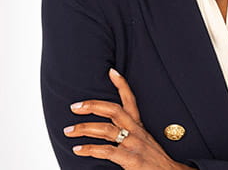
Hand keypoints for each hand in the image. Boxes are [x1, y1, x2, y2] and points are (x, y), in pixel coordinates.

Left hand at [64, 68, 192, 168]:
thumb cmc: (154, 159)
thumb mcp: (145, 141)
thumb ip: (131, 133)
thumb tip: (113, 128)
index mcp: (139, 125)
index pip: (130, 99)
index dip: (122, 84)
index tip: (111, 71)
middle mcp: (136, 131)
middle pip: (114, 111)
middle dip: (93, 106)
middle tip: (75, 106)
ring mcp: (133, 145)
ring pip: (106, 130)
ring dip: (84, 128)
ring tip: (68, 131)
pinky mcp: (130, 160)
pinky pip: (107, 151)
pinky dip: (90, 149)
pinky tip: (78, 149)